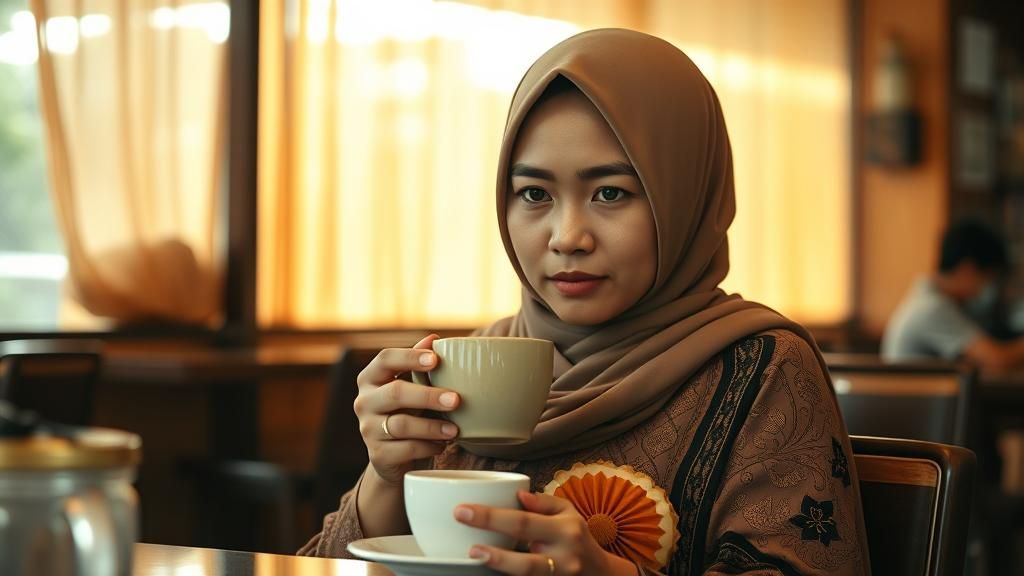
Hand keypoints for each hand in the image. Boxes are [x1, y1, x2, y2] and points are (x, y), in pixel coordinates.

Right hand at [353, 334, 461, 485]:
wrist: (393, 456)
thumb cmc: (406, 410)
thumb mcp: (411, 385)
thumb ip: (419, 362)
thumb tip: (434, 338)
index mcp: (371, 377)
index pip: (385, 359)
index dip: (410, 357)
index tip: (436, 360)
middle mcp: (364, 401)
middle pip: (396, 393)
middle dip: (428, 396)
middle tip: (457, 400)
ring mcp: (367, 429)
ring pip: (401, 425)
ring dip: (432, 427)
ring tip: (455, 430)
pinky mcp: (377, 455)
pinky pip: (405, 449)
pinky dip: (427, 447)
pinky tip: (441, 445)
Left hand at [454, 491, 637, 575]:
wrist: (601, 573)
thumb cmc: (577, 537)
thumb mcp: (568, 512)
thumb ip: (543, 503)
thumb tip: (517, 494)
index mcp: (565, 530)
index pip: (523, 522)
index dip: (490, 517)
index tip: (462, 511)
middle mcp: (564, 558)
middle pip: (526, 562)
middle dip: (494, 555)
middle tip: (468, 547)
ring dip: (501, 569)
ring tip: (475, 557)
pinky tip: (489, 572)